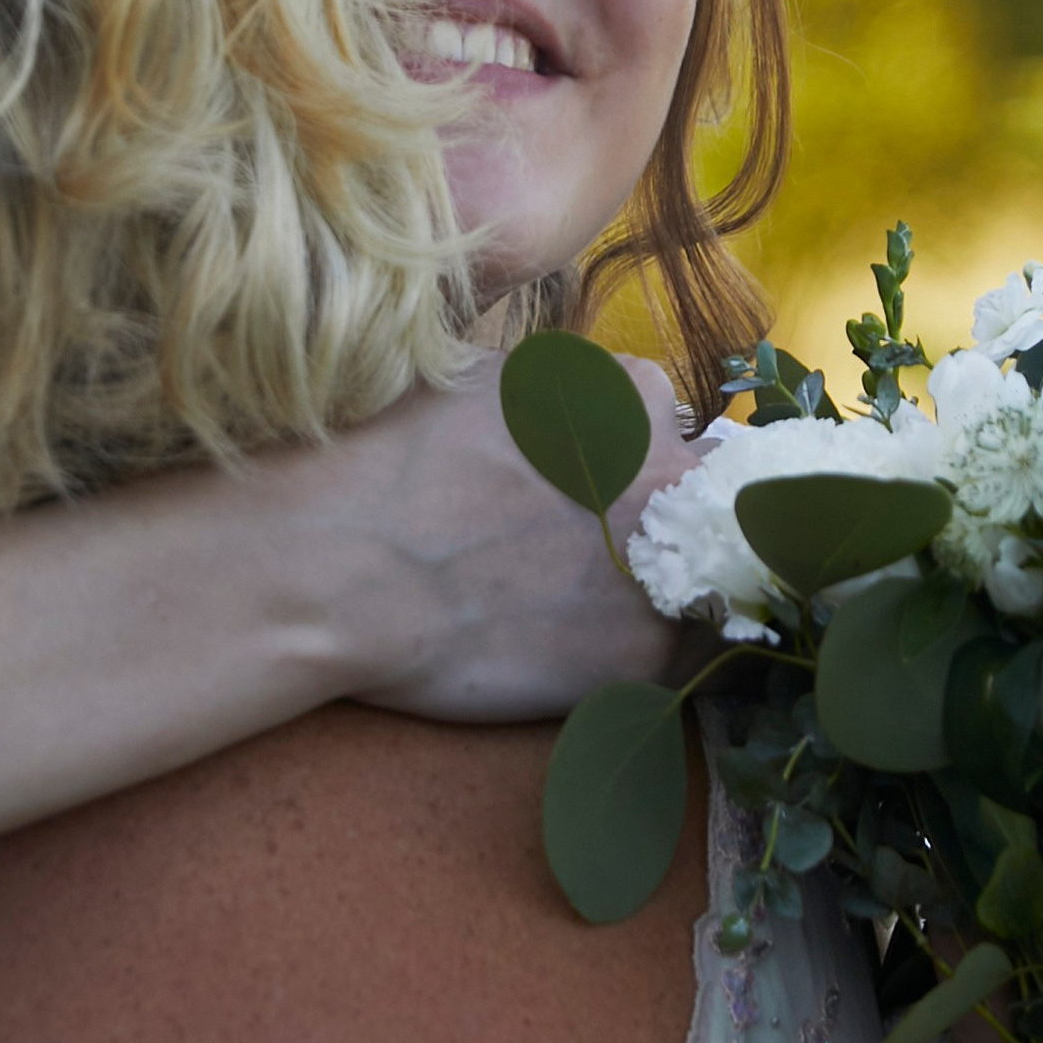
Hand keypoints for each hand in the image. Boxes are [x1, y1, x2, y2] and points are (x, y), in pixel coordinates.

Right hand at [0, 349, 699, 842]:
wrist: (330, 566)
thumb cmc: (375, 463)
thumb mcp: (470, 381)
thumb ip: (545, 392)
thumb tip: (564, 400)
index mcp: (624, 394)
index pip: (673, 428)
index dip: (635, 465)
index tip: (593, 496)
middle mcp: (666, 469)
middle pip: (707, 501)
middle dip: (666, 527)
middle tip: (592, 560)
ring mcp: (666, 563)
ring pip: (712, 582)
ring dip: (673, 596)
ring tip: (588, 616)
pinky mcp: (646, 653)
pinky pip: (691, 658)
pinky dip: (654, 660)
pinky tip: (590, 660)